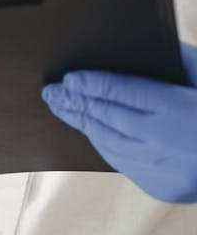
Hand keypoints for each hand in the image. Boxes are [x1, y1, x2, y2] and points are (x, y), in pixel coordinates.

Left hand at [42, 43, 196, 202]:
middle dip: (76, 103)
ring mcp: (158, 166)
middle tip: (52, 91)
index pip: (121, 92)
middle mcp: (162, 140)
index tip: (70, 78)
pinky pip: (120, 161)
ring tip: (63, 107)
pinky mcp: (159, 186)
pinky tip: (90, 129)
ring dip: (83, 123)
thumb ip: (182, 61)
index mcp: (176, 109)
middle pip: (105, 118)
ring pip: (106, 142)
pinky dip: (101, 143)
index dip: (92, 84)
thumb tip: (148, 48)